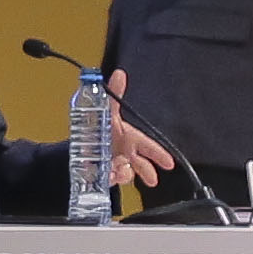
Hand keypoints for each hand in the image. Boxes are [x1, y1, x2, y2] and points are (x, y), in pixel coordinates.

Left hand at [100, 67, 175, 195]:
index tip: (170, 163)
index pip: (148, 145)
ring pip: (126, 172)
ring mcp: (117, 165)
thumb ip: (114, 93)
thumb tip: (119, 73)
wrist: (82, 144)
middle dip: (147, 171)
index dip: (159, 154)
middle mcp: (126, 152)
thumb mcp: (106, 109)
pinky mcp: (106, 175)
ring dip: (125, 173)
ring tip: (118, 170)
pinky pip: (111, 179)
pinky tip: (108, 175)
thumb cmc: (100, 127)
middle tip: (152, 179)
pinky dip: (111, 178)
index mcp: (129, 137)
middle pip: (140, 163)